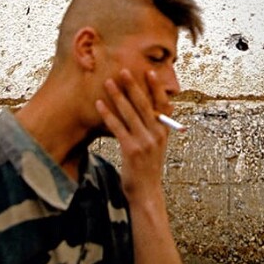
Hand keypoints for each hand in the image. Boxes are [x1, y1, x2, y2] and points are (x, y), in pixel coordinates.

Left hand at [96, 69, 168, 198]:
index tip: (149, 71)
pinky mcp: (132, 150)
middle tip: (123, 70)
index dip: (156, 87)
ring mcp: (145, 142)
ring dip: (118, 96)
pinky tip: (99, 104)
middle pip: (144, 104)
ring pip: (130, 113)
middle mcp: (157, 134)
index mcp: (165, 131)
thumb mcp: (157, 146)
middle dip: (133, 86)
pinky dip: (108, 114)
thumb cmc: (148, 167)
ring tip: (108, 82)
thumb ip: (155, 128)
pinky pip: (118, 127)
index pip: (163, 104)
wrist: (146, 192)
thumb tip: (151, 108)